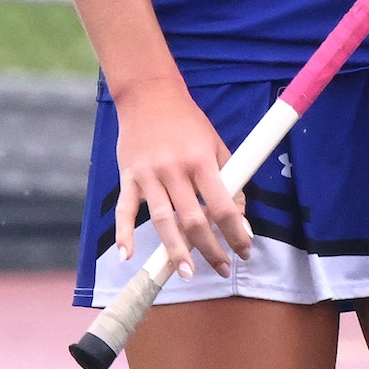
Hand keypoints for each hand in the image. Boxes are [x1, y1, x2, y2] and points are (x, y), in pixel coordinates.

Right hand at [113, 75, 251, 280]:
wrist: (150, 95)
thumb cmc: (188, 121)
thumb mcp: (215, 143)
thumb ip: (230, 175)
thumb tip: (240, 213)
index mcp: (201, 160)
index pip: (222, 205)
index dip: (235, 231)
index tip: (245, 249)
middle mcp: (175, 169)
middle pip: (194, 219)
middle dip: (211, 249)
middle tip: (222, 269)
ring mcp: (149, 174)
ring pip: (163, 220)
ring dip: (175, 251)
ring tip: (187, 274)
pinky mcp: (128, 176)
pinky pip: (124, 209)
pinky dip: (123, 233)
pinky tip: (128, 256)